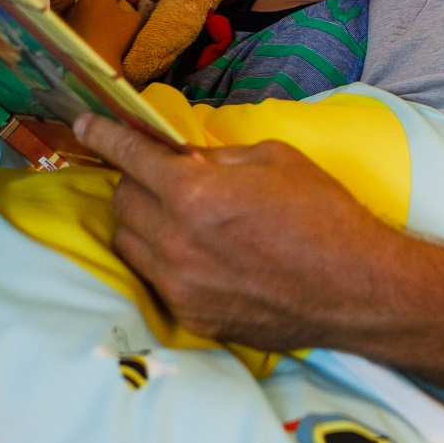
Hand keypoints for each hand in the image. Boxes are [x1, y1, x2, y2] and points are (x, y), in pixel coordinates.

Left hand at [72, 114, 406, 353]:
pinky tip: (197, 253)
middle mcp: (176, 242)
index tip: (86, 126)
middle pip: (122, 201)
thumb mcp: (273, 159)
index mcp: (194, 194)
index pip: (129, 157)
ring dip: (143, 221)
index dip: (104, 136)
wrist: (357, 289)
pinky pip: (155, 278)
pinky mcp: (192, 316)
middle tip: (164, 177)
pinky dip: (164, 258)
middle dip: (136, 181)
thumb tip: (184, 160)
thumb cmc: (324, 215)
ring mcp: (180, 285)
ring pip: (129, 243)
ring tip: (177, 215)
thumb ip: (216, 158)